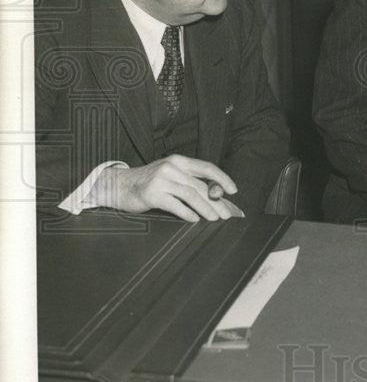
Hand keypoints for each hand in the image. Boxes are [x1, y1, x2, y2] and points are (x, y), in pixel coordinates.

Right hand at [89, 155, 242, 221]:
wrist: (118, 185)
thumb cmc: (149, 182)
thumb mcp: (170, 174)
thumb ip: (189, 180)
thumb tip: (217, 195)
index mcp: (179, 161)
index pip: (207, 167)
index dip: (222, 179)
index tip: (233, 191)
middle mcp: (171, 167)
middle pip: (201, 185)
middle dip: (217, 201)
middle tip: (227, 214)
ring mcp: (161, 180)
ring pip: (191, 195)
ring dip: (206, 208)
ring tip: (214, 218)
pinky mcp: (151, 194)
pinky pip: (175, 205)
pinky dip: (187, 213)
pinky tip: (194, 219)